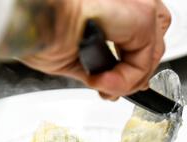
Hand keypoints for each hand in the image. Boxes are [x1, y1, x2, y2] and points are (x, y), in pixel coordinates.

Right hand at [20, 0, 170, 99]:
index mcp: (112, 5)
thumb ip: (100, 66)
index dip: (136, 61)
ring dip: (130, 77)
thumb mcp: (74, 55)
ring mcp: (135, 3)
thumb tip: (109, 83)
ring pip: (154, 47)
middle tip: (114, 88)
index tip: (120, 83)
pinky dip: (127, 77)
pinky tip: (103, 81)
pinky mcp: (140, 14)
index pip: (141, 29)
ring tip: (105, 85)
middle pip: (154, 36)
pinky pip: (145, 56)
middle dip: (137, 70)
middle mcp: (127, 0)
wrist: (32, 21)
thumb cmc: (40, 30)